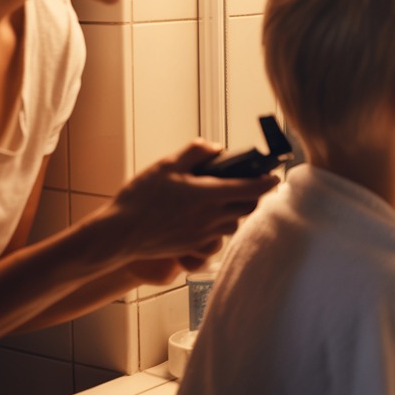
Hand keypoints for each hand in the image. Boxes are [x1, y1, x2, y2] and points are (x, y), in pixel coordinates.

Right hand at [91, 140, 276, 267]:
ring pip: (233, 223)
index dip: (268, 182)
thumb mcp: (166, 165)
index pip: (252, 189)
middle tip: (248, 185)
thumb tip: (215, 148)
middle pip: (248, 208)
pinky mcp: (193, 246)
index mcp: (208, 195)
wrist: (119, 234)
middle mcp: (211, 217)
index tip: (275, 176)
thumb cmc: (140, 199)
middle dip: (253, 196)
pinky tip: (204, 217)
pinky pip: (217, 236)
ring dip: (235, 211)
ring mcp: (203, 235)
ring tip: (222, 199)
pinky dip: (218, 225)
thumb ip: (195, 152)